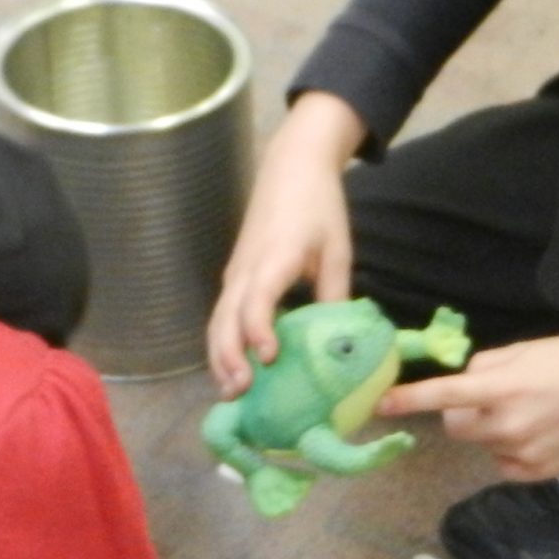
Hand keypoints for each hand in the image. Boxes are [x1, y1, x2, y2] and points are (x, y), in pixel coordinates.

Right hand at [208, 94, 367, 394]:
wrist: (291, 167)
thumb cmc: (318, 206)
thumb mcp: (338, 248)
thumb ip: (335, 293)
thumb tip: (341, 342)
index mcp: (275, 256)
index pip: (256, 298)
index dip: (259, 329)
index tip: (269, 357)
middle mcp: (246, 268)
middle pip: (225, 317)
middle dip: (229, 355)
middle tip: (243, 391)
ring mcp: (235, 272)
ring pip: (217, 320)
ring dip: (220, 356)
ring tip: (232, 391)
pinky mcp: (234, 276)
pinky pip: (222, 315)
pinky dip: (222, 343)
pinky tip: (233, 369)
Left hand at [378, 297, 558, 481]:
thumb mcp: (527, 350)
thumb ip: (487, 366)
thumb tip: (463, 381)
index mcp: (502, 387)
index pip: (442, 396)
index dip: (408, 400)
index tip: (380, 405)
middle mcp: (508, 425)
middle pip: (455, 427)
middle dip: (464, 413)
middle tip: (496, 397)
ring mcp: (524, 454)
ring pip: (483, 444)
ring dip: (494, 431)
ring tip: (535, 413)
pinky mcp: (539, 473)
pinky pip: (504, 464)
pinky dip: (512, 451)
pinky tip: (542, 433)